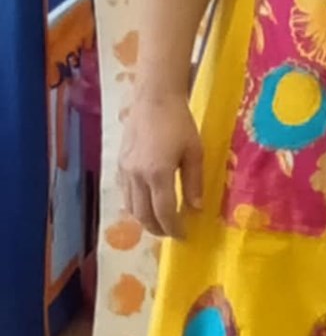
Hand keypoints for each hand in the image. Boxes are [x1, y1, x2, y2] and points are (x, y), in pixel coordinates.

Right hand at [119, 82, 203, 238]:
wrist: (153, 100)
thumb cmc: (180, 123)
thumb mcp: (195, 151)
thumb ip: (194, 181)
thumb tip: (196, 209)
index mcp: (158, 174)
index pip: (164, 211)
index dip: (173, 227)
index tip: (183, 235)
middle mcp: (136, 176)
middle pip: (143, 214)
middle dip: (158, 228)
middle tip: (172, 233)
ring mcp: (125, 171)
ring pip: (131, 207)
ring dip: (145, 219)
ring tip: (161, 223)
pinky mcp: (120, 165)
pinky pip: (126, 193)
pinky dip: (136, 205)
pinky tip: (148, 204)